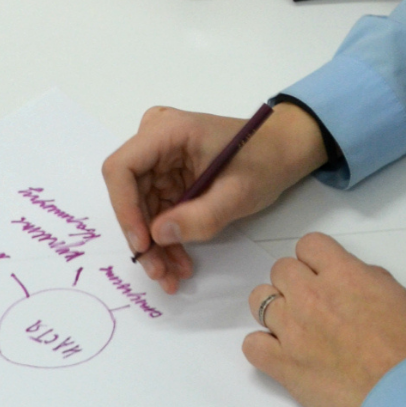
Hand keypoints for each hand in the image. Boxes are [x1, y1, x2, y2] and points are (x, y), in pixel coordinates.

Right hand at [101, 104, 327, 292]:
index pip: (122, 168)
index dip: (125, 208)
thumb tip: (158, 236)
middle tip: (158, 271)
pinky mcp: (169, 175)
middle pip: (129, 193)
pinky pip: (158, 209)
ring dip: (156, 244)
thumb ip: (200, 217)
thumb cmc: (265, 161)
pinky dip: (167, 237)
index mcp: (167, 131)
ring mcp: (161, 158)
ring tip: (171, 275)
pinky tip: (179, 262)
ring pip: (142, 207)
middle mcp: (155, 140)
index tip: (143, 243)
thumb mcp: (237, 193)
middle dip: (143, 236)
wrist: (283, 151)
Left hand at [244, 233, 405, 406]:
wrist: (405, 394)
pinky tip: (282, 353)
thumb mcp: (395, 294)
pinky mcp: (284, 365)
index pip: (308, 245)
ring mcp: (293, 330)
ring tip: (294, 326)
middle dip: (295, 282)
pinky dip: (262, 347)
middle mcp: (311, 296)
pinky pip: (252, 345)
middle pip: (280, 269)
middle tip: (312, 302)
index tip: (321, 273)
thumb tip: (346, 278)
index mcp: (342, 274)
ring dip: (275, 309)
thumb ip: (364, 277)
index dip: (315, 259)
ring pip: (259, 300)